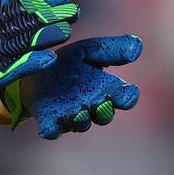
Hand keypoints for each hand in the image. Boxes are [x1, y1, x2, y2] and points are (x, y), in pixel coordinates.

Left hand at [3, 34, 142, 138]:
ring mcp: (71, 115)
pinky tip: (50, 127)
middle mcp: (92, 105)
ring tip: (78, 113)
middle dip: (104, 110)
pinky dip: (52, 130)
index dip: (128, 96)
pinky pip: (53, 130)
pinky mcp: (50, 121)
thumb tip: (138, 45)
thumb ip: (112, 49)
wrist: (35, 71)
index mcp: (106, 88)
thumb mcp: (89, 50)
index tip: (127, 93)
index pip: (125, 97)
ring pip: (82, 123)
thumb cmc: (68, 63)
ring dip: (81, 119)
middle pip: (105, 113)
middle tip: (101, 102)